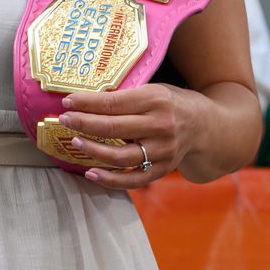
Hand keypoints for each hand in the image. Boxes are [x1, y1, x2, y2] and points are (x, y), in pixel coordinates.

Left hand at [59, 83, 192, 187]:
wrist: (205, 125)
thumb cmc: (169, 103)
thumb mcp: (151, 89)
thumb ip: (123, 97)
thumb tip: (82, 101)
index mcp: (155, 100)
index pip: (112, 103)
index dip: (86, 103)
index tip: (66, 102)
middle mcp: (161, 126)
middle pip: (114, 129)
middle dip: (84, 124)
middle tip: (63, 119)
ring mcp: (164, 151)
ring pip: (122, 156)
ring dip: (94, 150)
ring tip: (75, 141)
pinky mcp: (164, 169)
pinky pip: (134, 179)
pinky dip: (111, 180)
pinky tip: (91, 173)